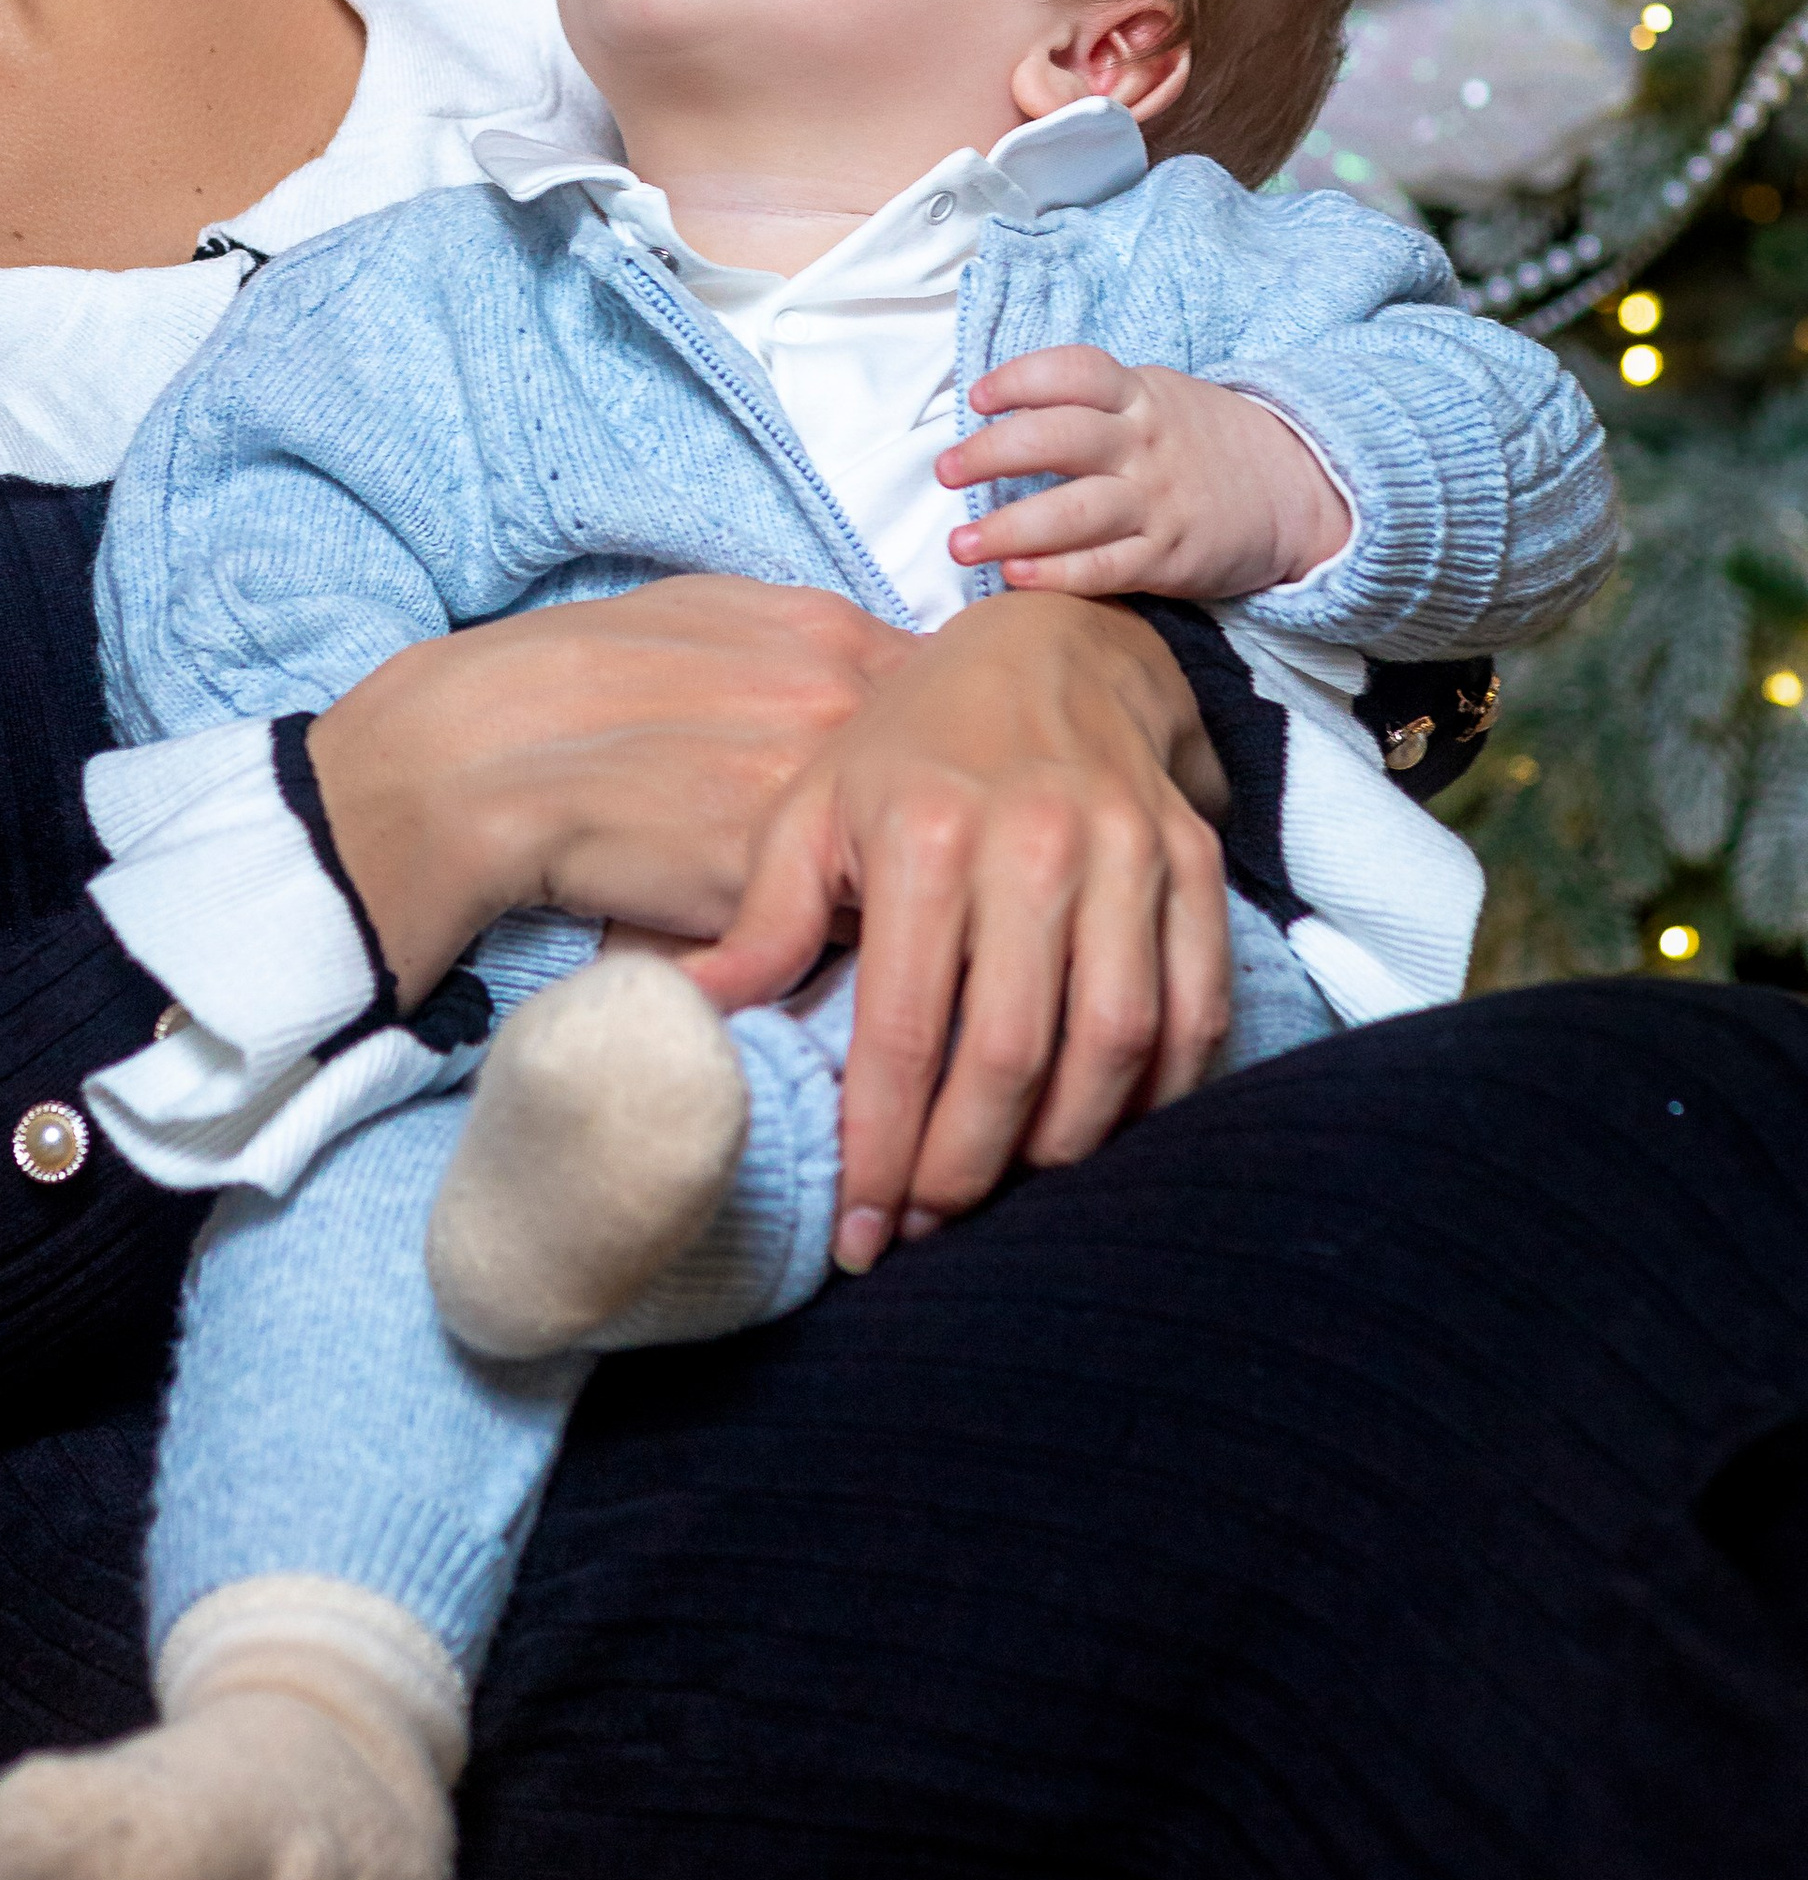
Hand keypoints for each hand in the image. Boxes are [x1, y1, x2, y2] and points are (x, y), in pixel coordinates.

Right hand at [308, 576, 915, 1007]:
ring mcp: (813, 801)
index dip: (951, 743)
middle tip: (920, 849)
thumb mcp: (703, 611)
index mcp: (829, 635)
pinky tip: (808, 936)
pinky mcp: (771, 892)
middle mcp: (840, 710)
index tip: (943, 774)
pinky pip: (851, 928)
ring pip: (917, 860)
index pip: (957, 693)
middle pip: (956, 781)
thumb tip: (880, 671)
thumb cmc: (575, 675)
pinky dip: (842, 937)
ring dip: (906, 885)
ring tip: (873, 900)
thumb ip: (805, 640)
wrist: (481, 755)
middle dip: (944, 819)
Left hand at [682, 590, 1231, 1264]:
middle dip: (966, 1169)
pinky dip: (1159, 1091)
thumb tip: (682, 1019)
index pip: (905, 1033)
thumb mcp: (812, 811)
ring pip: (1116, 1044)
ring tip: (1007, 1189)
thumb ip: (760, 926)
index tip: (863, 1233)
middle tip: (929, 1228)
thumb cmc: (910, 744)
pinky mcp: (1195, 863)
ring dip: (1065, 1145)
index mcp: (926, 834)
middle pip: (1012, 1055)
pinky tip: (1102, 1130)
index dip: (883, 1151)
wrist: (1054, 647)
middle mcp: (1035, 843)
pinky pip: (1196, 1008)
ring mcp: (1127, 853)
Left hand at [937, 353, 1349, 602]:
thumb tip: (1001, 416)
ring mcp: (1156, 502)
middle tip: (946, 471)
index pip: (1072, 372)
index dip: (1019, 379)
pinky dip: (1057, 574)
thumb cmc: (1203, 442)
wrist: (1297, 490)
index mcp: (1139, 396)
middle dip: (992, 453)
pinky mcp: (1168, 558)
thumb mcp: (1157, 399)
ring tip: (961, 544)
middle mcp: (1143, 445)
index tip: (977, 398)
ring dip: (1009, 528)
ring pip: (1074, 512)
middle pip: (1059, 438)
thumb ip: (1093, 404)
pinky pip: (1105, 568)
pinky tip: (1015, 577)